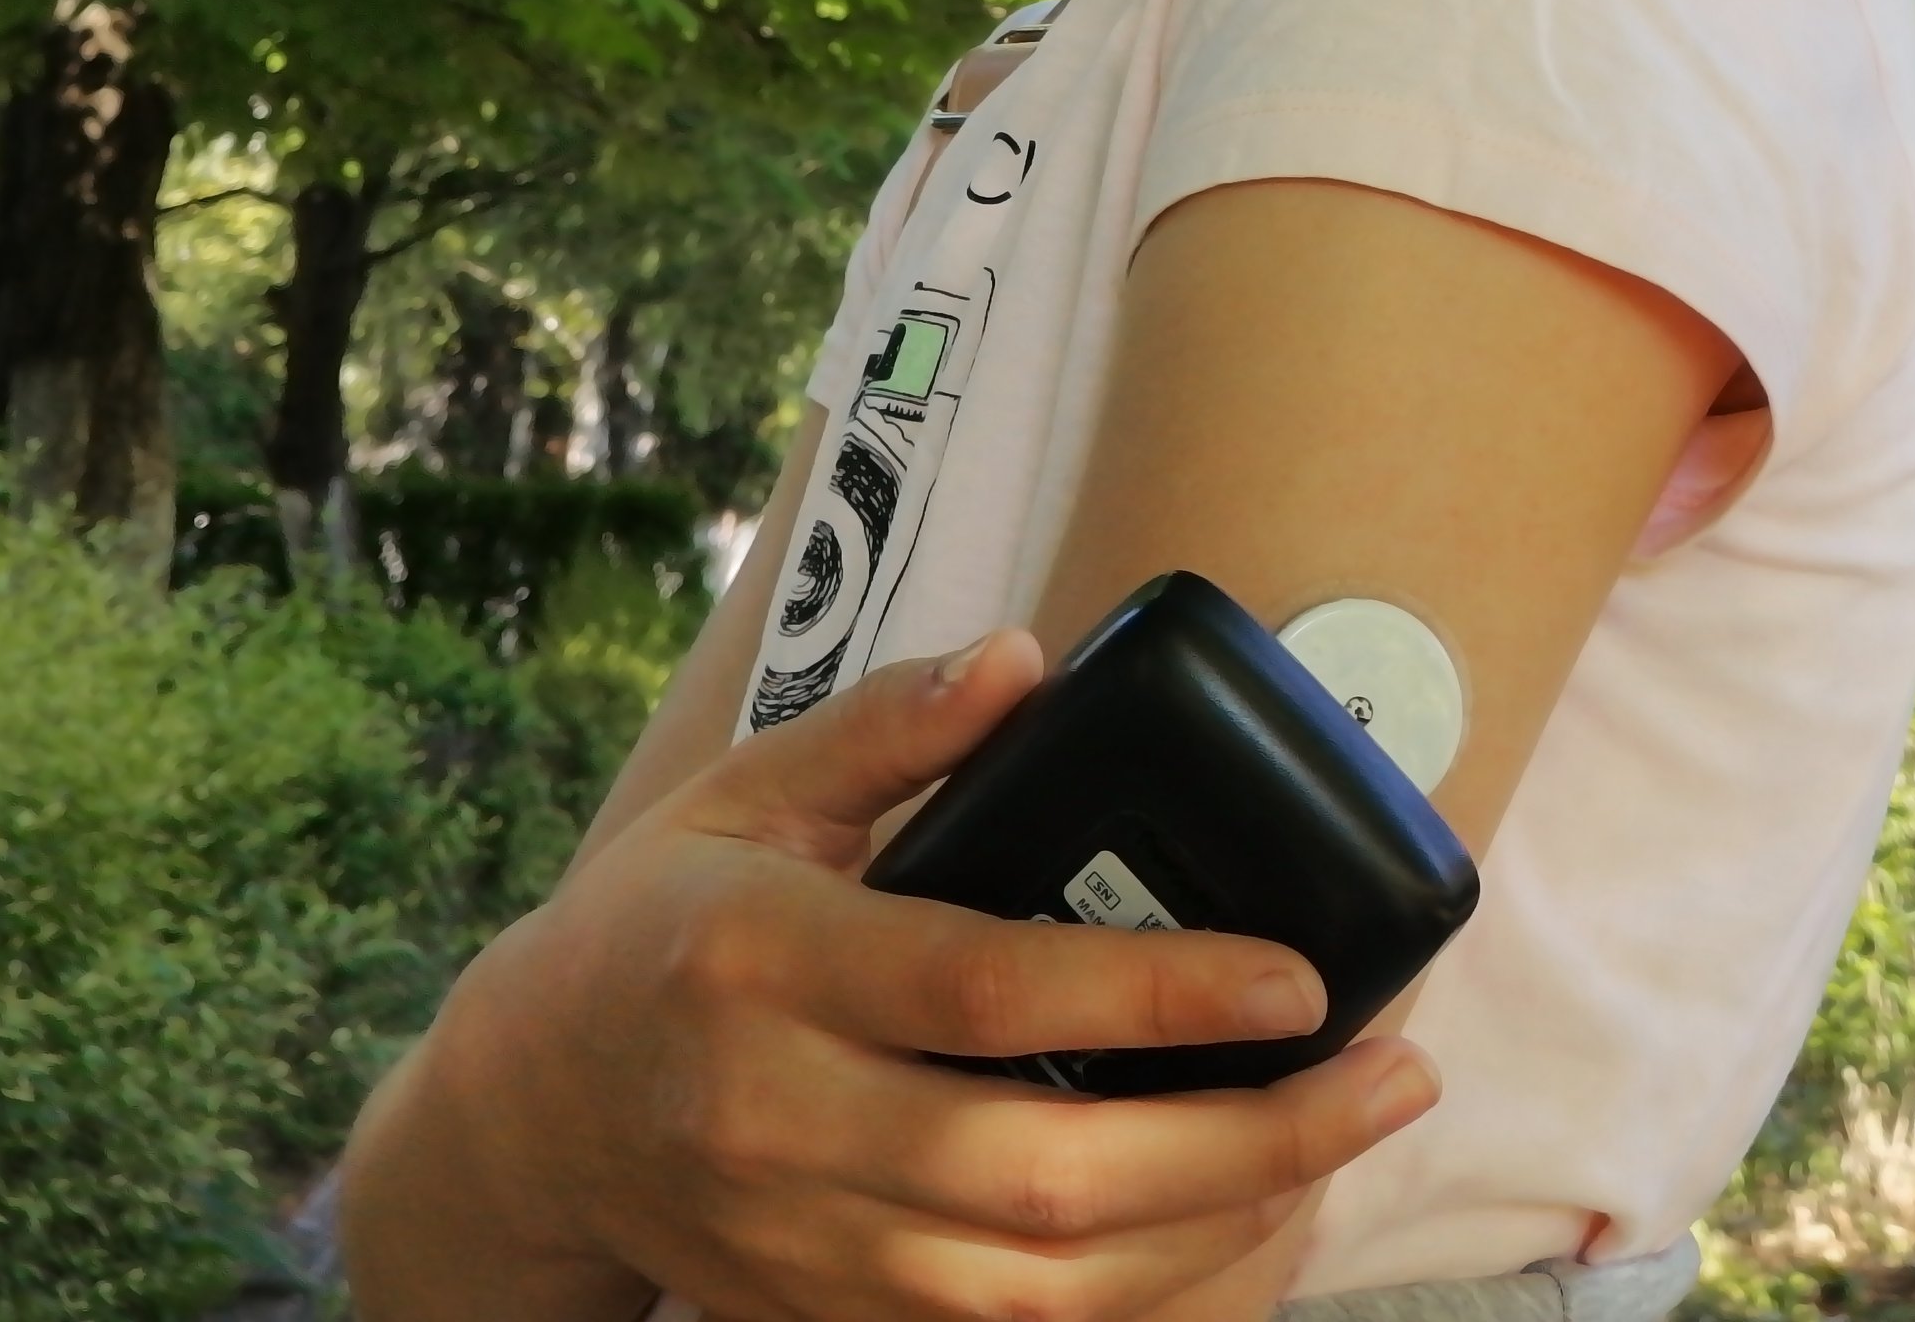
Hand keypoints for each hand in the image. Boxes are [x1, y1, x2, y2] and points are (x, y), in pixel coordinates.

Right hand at [341, 629, 1443, 1321]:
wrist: (527, 1113)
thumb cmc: (660, 924)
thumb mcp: (748, 792)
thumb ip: (890, 728)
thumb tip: (1029, 658)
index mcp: (761, 963)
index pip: (985, 993)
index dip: (1152, 997)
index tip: (1295, 975)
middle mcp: (780, 1119)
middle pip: (1040, 1176)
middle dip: (1244, 1142)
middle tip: (1387, 1075)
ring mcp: (802, 1245)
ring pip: (1042, 1289)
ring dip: (1219, 1232)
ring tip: (1343, 1144)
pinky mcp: (825, 1318)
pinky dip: (1142, 1301)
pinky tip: (1242, 1229)